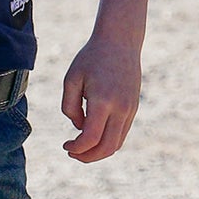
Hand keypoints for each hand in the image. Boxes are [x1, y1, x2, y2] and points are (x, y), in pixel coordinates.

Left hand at [60, 32, 140, 162]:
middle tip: (72, 153)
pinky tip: (92, 136)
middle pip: (107, 148)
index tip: (65, 145)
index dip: (76, 148)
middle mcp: (121, 108)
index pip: (90, 138)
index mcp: (103, 101)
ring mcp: (130, 109)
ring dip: (98, 152)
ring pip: (117, 144)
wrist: (120, 41)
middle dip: (87, 157)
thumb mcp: (71, 79)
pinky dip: (107, 141)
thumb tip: (79, 128)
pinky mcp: (133, 108)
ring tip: (81, 148)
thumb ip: (69, 107)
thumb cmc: (91, 58)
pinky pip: (122, 134)